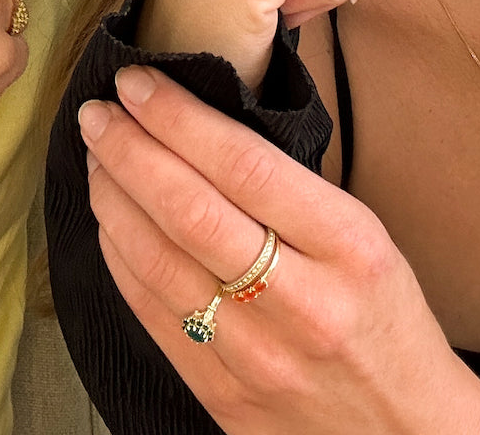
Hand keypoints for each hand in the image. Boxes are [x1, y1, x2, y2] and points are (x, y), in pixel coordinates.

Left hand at [79, 67, 479, 434]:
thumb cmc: (384, 319)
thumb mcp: (367, 238)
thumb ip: (292, 189)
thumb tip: (199, 124)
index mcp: (349, 248)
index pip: (244, 165)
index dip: (178, 117)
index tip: (138, 82)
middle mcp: (302, 303)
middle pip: (189, 211)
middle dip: (129, 149)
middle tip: (96, 112)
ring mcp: (258, 357)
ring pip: (158, 262)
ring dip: (112, 197)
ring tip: (95, 154)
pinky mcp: (222, 396)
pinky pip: (151, 313)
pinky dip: (119, 255)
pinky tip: (107, 217)